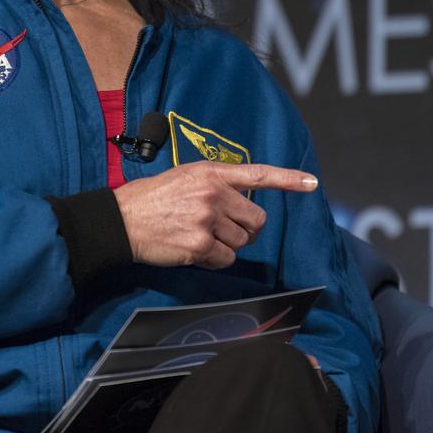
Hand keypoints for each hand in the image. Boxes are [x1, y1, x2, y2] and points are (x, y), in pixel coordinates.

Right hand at [113, 161, 318, 268]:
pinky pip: (225, 259)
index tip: (312, 183)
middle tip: (225, 230)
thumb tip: (240, 204)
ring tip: (201, 237)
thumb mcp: (185, 177)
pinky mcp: (199, 245)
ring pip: (242, 243)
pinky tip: (194, 250)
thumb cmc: (151, 198)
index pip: (257, 174)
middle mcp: (213, 194)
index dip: (288, 179)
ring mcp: (207, 220)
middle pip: (256, 221)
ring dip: (227, 246)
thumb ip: (215, 184)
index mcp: (211, 173)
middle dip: (246, 230)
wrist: (120, 219)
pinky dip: (214, 259)